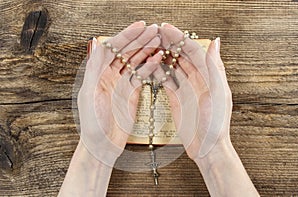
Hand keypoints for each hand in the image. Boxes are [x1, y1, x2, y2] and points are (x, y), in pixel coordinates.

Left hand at [78, 22, 162, 166]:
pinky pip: (142, 76)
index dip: (125, 36)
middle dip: (139, 40)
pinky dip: (150, 67)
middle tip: (154, 31)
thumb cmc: (93, 125)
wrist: (103, 145)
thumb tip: (98, 47)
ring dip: (147, 50)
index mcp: (97, 74)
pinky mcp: (131, 93)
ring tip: (159, 41)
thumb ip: (94, 71)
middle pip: (125, 52)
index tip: (139, 28)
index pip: (112, 48)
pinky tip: (158, 59)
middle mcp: (109, 76)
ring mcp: (121, 83)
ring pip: (135, 61)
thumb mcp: (90, 96)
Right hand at [158, 24, 231, 159]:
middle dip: (168, 43)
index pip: (193, 50)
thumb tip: (215, 43)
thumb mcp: (217, 94)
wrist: (207, 149)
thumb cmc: (216, 125)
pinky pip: (166, 81)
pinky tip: (151, 67)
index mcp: (210, 76)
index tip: (165, 29)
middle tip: (154, 34)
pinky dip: (159, 73)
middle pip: (181, 55)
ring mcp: (186, 88)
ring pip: (173, 66)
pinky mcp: (177, 99)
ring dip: (162, 56)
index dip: (179, 38)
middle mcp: (198, 79)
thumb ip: (215, 68)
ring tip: (150, 47)